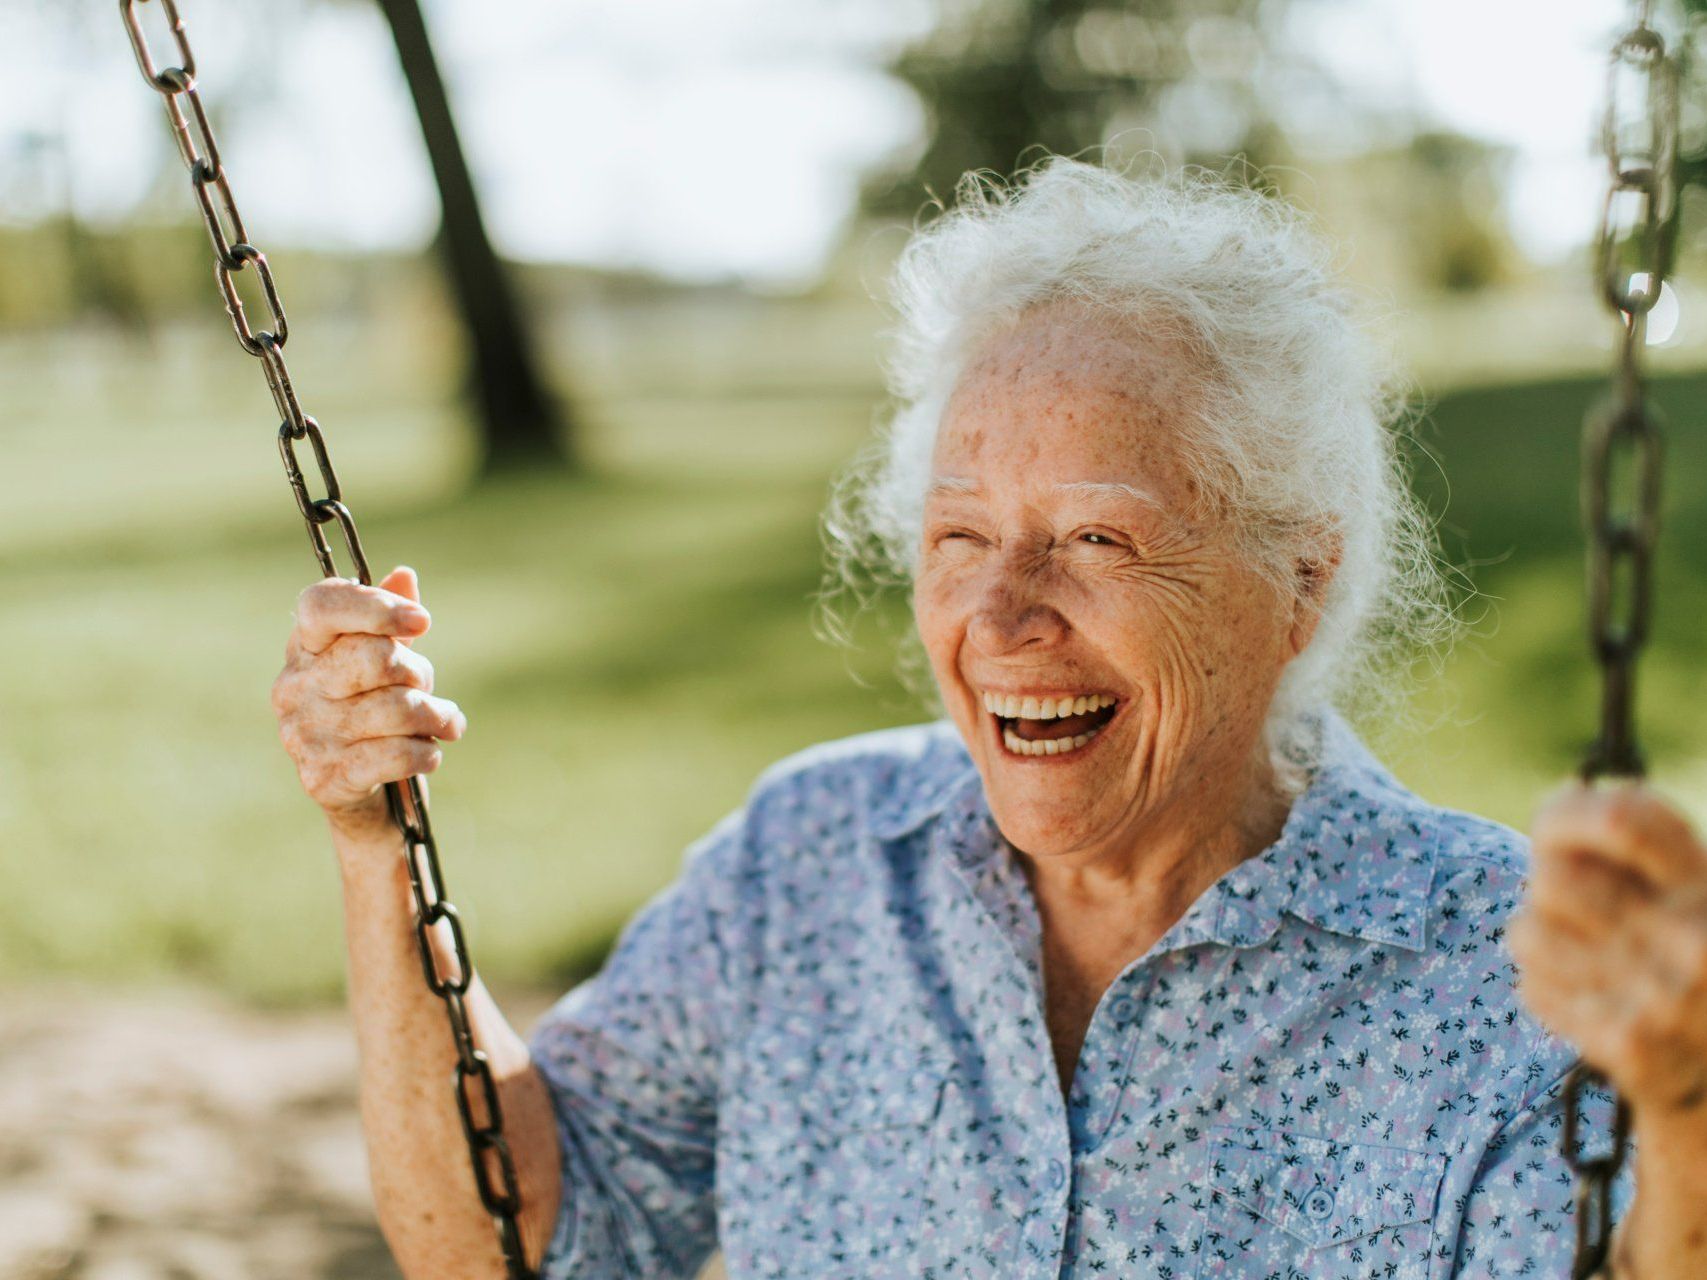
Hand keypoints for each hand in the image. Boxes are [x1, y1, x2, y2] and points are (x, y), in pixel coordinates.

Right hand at [270, 566, 466, 842]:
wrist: (365, 796)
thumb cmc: (377, 713)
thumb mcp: (388, 663)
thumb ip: (392, 619)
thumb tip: (404, 576)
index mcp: (304, 648)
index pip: (321, 605)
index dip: (375, 606)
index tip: (423, 622)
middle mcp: (294, 688)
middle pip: (372, 657)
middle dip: (417, 672)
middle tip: (427, 687)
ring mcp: (303, 735)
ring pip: (394, 708)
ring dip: (435, 715)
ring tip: (445, 723)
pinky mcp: (324, 779)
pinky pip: (394, 754)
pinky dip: (426, 752)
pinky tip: (430, 752)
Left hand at [1510, 780, 1706, 1119]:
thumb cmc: (1682, 951)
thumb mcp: (1682, 884)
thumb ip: (1640, 835)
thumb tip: (1576, 792)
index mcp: (1706, 883)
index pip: (1621, 818)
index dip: (1572, 817)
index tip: (1557, 835)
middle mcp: (1695, 937)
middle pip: (1552, 879)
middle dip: (1551, 890)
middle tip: (1584, 915)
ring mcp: (1665, 997)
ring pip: (1529, 932)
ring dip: (1546, 943)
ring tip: (1591, 961)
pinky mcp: (1629, 1046)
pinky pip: (1534, 986)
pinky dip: (1551, 990)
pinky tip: (1594, 1002)